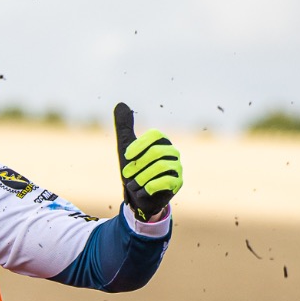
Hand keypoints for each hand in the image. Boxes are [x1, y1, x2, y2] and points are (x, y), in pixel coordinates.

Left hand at [113, 102, 181, 222]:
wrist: (138, 196)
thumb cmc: (133, 170)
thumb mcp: (125, 148)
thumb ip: (124, 127)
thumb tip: (121, 104)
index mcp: (161, 141)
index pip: (155, 135)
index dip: (139, 145)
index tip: (127, 155)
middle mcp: (172, 151)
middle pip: (157, 152)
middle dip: (138, 164)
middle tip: (126, 174)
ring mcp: (177, 167)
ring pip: (161, 166)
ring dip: (142, 176)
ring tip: (133, 184)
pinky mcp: (178, 182)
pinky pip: (166, 181)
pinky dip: (151, 186)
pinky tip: (143, 190)